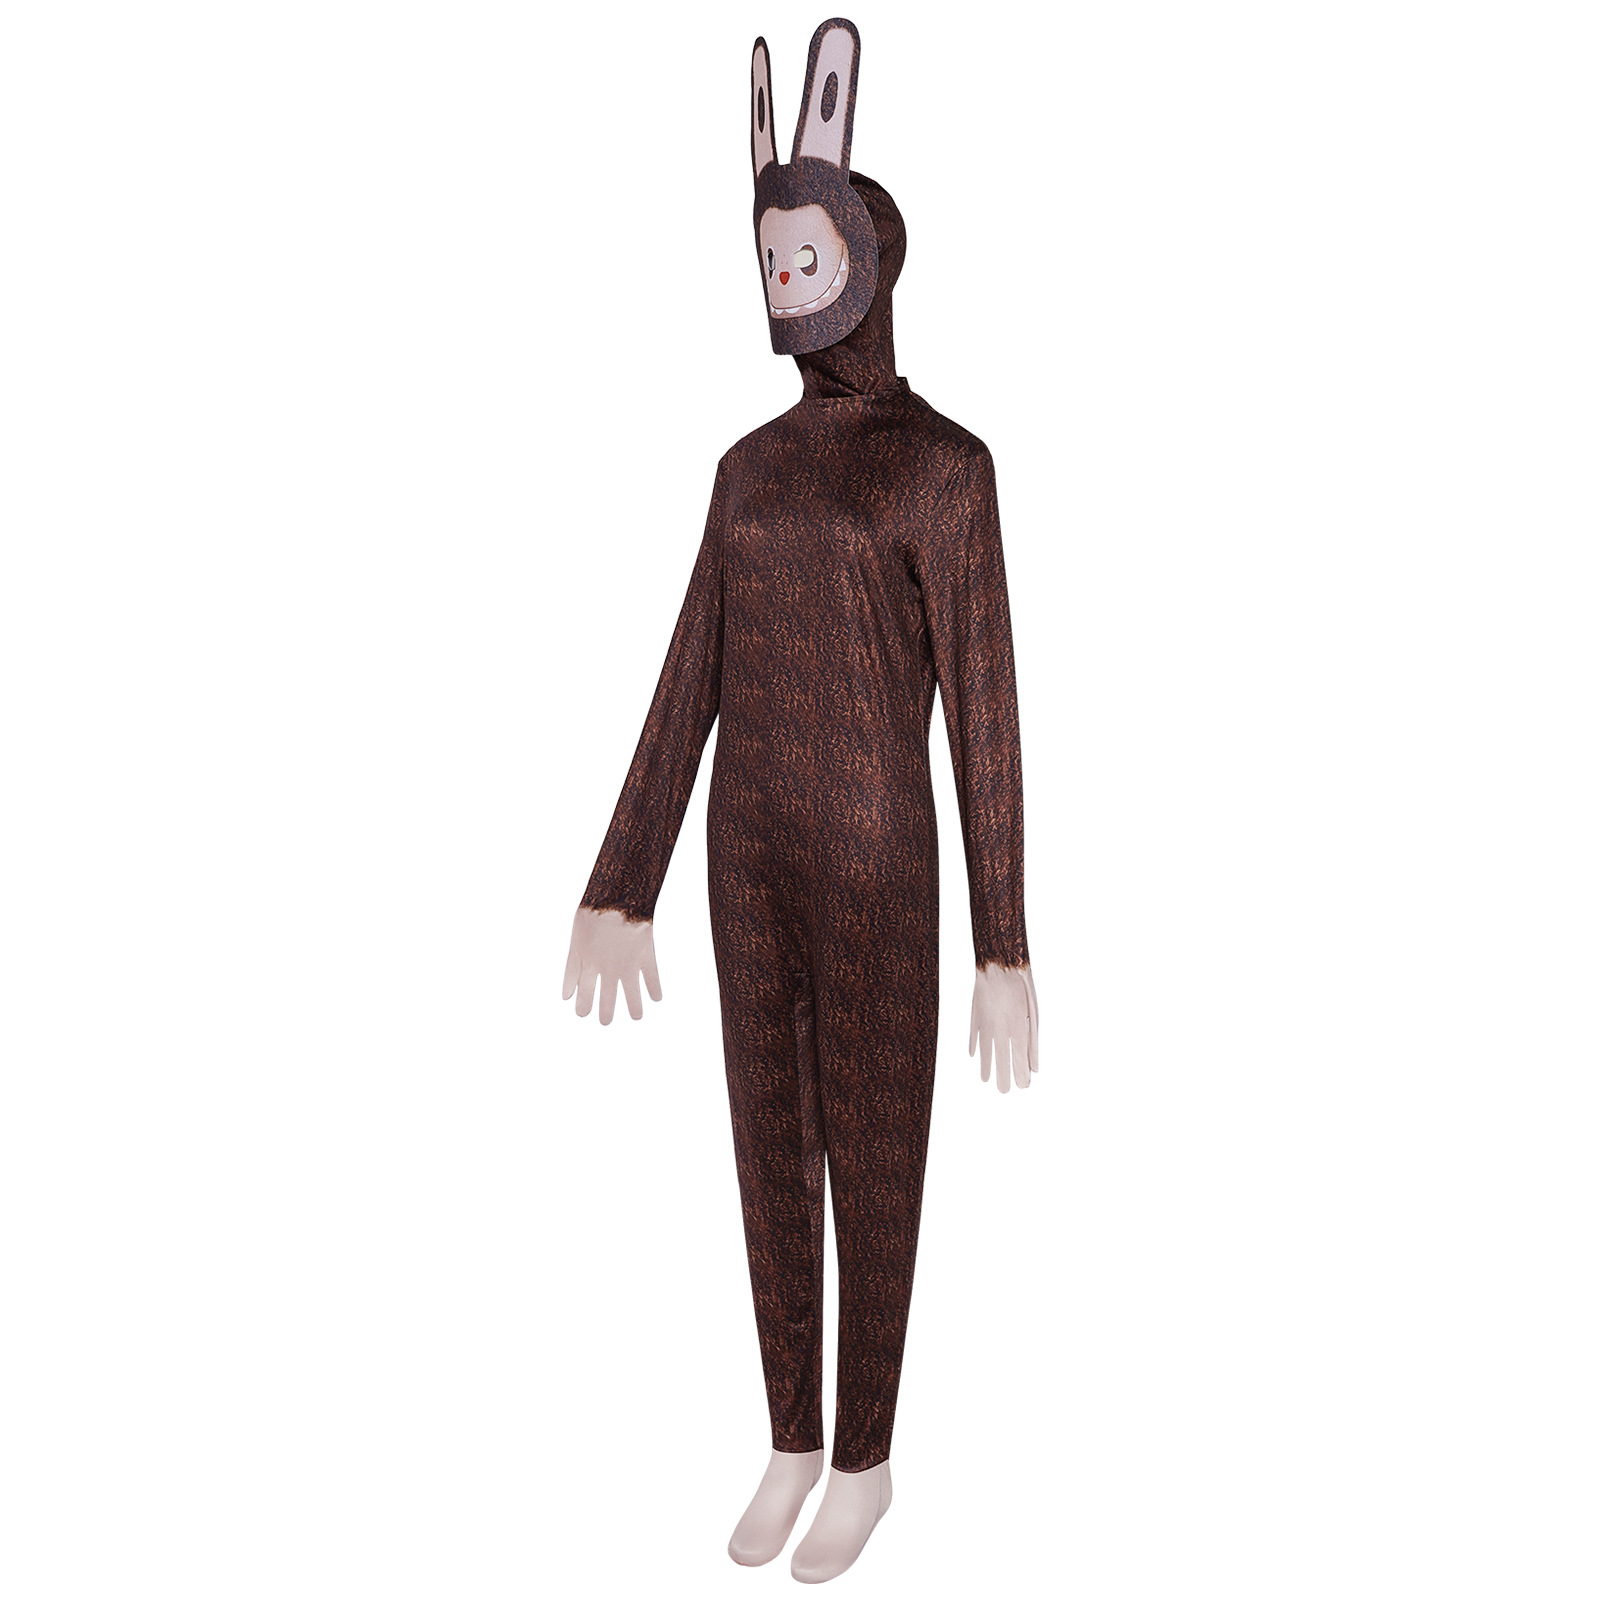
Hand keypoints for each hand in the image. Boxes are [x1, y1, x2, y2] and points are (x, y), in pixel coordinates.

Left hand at [561, 906, 662, 1023]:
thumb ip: (572, 969)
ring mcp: (628, 965)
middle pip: (606, 999)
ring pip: (631, 995)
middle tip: (605, 1021)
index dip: (583, 1006)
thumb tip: (565, 997)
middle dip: (605, 1013)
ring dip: (634, 1007)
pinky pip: (652, 978)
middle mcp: (608, 971)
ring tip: (637, 1017)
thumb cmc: (593, 913)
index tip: (583, 1013)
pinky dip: (655, 989)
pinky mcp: (645, 957)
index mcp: (588, 965)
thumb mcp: (576, 940)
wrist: (618, 898)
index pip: (584, 995)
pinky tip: (657, 998)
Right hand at [969, 962, 1038, 1092]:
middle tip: (1005, 1092)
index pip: (1019, 1063)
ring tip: (985, 1079)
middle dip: (1004, 1079)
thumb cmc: (1021, 987)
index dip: (1021, 1077)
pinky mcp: (974, 1016)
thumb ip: (1033, 1043)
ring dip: (986, 1067)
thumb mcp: (1034, 1014)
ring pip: (984, 1052)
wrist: (999, 963)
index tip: (1024, 1086)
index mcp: (1017, 1032)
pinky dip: (974, 1046)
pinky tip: (973, 1055)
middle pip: (1001, 1062)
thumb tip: (1034, 1067)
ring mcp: (985, 1025)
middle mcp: (999, 1032)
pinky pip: (974, 1036)